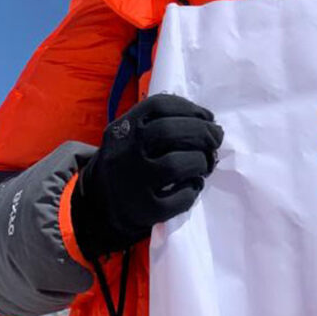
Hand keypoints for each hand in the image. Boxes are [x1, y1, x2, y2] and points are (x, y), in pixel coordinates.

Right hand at [71, 94, 222, 258]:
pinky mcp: (146, 210)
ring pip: (176, 164)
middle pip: (169, 132)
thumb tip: (207, 120)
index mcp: (123, 129)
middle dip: (202, 132)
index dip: (190, 108)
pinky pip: (181, 197)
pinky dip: (193, 189)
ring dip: (199, 160)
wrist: (100, 206)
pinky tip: (193, 185)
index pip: (159, 106)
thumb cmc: (128, 162)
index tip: (207, 117)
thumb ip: (160, 122)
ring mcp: (133, 183)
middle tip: (216, 138)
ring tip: (204, 163)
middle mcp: (124, 153)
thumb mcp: (131, 136)